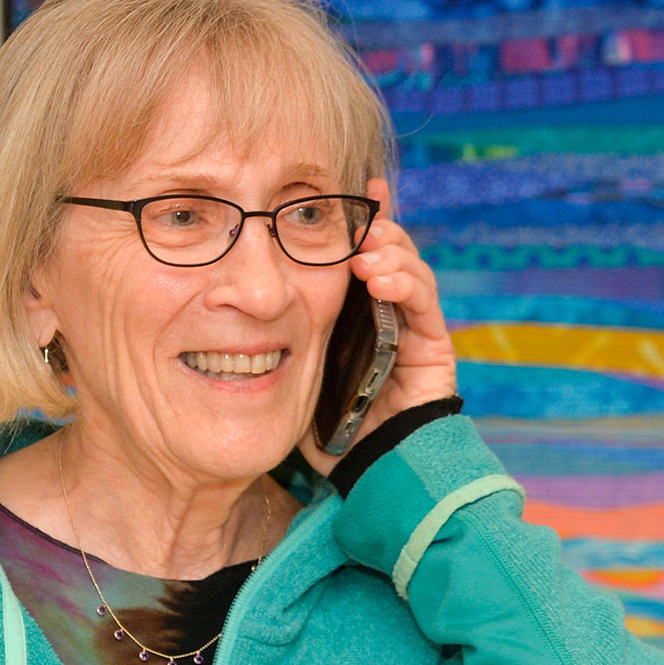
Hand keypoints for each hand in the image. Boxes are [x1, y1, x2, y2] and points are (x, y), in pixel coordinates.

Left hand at [298, 175, 456, 476]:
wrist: (366, 476)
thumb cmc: (326, 429)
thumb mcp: (292, 371)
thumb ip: (278, 337)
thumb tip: (228, 302)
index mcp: (355, 313)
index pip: (358, 254)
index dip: (356, 219)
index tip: (342, 188)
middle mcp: (387, 314)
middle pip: (388, 253)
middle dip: (374, 227)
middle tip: (352, 214)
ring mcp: (414, 329)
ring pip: (408, 269)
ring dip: (388, 251)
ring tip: (362, 249)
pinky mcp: (435, 348)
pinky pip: (425, 304)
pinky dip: (404, 283)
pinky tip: (378, 278)